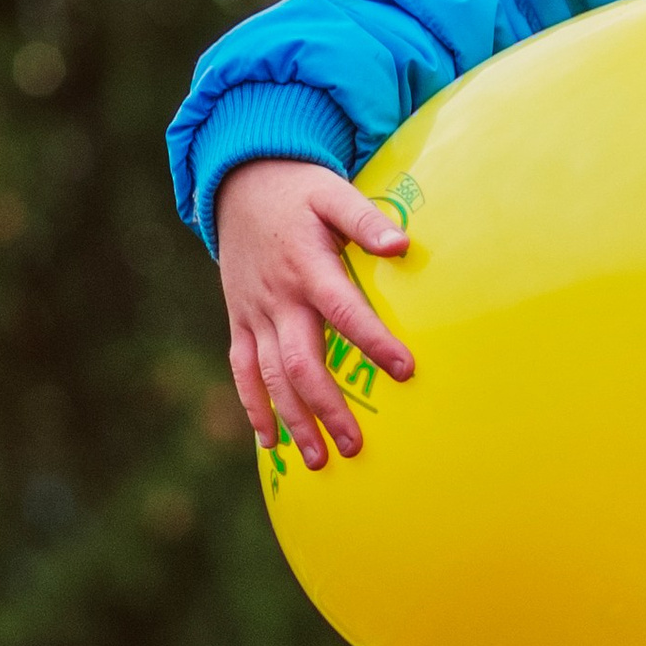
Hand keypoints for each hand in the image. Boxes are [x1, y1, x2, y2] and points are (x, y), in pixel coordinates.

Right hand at [216, 157, 411, 468]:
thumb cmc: (299, 192)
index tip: (406, 371)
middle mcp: (278, 298)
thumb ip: (366, 220)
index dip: (373, 341)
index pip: (344, 311)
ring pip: (269, 377)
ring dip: (293, 420)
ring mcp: (254, 313)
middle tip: (356, 446)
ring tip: (319, 460)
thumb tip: (401, 246)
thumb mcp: (333, 194)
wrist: (240, 185)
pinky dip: (253, 406)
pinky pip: (241, 370)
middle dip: (327, 406)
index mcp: (307, 267)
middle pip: (300, 361)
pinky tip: (270, 442)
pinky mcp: (239, 321)